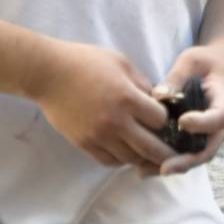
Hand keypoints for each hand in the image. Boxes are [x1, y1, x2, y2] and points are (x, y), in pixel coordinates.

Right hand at [28, 41, 172, 170]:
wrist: (49, 73)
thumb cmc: (86, 61)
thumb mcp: (121, 63)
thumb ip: (142, 83)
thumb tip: (158, 101)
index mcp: (128, 98)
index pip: (160, 120)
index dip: (167, 119)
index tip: (165, 118)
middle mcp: (116, 122)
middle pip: (151, 148)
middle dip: (166, 152)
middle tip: (174, 154)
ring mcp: (98, 136)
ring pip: (130, 159)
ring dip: (142, 157)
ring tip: (148, 152)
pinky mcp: (84, 144)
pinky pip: (109, 161)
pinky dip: (121, 160)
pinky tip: (125, 151)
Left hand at [147, 44, 223, 176]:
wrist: (216, 70)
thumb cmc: (204, 64)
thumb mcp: (192, 61)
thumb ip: (178, 76)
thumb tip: (158, 95)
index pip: (218, 118)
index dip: (202, 123)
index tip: (182, 122)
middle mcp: (218, 126)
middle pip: (207, 149)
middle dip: (186, 161)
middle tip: (164, 168)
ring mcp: (207, 135)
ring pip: (194, 158)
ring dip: (172, 167)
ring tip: (146, 171)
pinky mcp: (194, 139)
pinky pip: (184, 156)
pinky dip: (166, 164)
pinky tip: (143, 167)